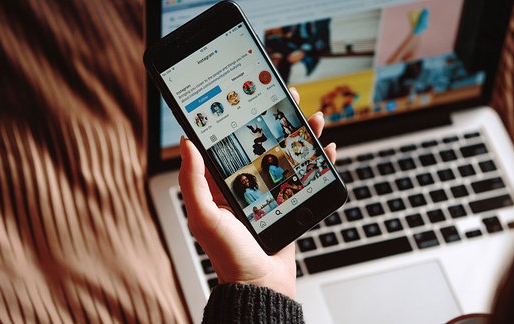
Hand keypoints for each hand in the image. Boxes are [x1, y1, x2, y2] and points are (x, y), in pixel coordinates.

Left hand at [179, 88, 335, 298]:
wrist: (261, 284)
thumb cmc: (229, 255)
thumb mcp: (204, 216)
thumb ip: (193, 180)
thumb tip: (186, 143)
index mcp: (222, 184)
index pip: (232, 143)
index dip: (242, 119)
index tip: (253, 96)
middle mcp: (246, 184)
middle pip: (265, 143)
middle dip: (279, 120)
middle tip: (290, 98)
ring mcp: (270, 193)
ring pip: (288, 155)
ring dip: (302, 135)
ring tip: (314, 118)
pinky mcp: (290, 203)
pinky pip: (305, 176)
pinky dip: (318, 162)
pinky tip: (326, 149)